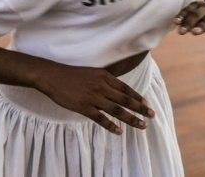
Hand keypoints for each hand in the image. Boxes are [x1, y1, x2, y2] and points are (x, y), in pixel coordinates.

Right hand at [35, 63, 154, 134]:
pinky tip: (119, 131)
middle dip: (140, 108)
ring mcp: (93, 97)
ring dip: (131, 118)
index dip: (137, 97)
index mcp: (104, 76)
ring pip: (116, 110)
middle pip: (125, 99)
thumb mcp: (92, 72)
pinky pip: (100, 118)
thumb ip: (105, 80)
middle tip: (151, 116)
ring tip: (141, 125)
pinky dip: (111, 125)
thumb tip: (118, 88)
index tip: (147, 104)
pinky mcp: (83, 107)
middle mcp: (101, 86)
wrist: (53, 76)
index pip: (125, 88)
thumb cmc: (72, 74)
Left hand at [173, 1, 204, 34]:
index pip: (189, 9)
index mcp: (199, 5)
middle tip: (181, 31)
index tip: (175, 22)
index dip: (182, 15)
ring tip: (194, 32)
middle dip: (189, 23)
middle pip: (197, 14)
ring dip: (201, 25)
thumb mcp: (200, 12)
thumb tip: (177, 26)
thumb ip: (189, 18)